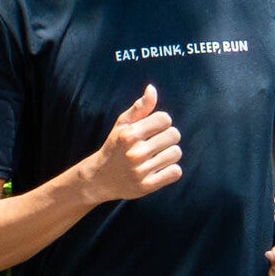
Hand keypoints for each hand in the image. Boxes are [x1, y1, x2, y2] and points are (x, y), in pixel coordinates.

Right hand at [82, 86, 182, 202]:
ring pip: (176, 153)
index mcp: (129, 135)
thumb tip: (151, 89)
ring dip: (169, 154)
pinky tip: (158, 170)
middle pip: (173, 135)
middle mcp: (134, 153)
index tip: (152, 130)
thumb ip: (139, 107)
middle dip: (166, 138)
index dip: (161, 123)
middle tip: (154, 145)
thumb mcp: (122, 125)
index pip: (164, 119)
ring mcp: (140, 171)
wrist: (99, 179)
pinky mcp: (146, 186)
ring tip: (156, 158)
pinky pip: (175, 172)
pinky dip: (170, 170)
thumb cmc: (114, 147)